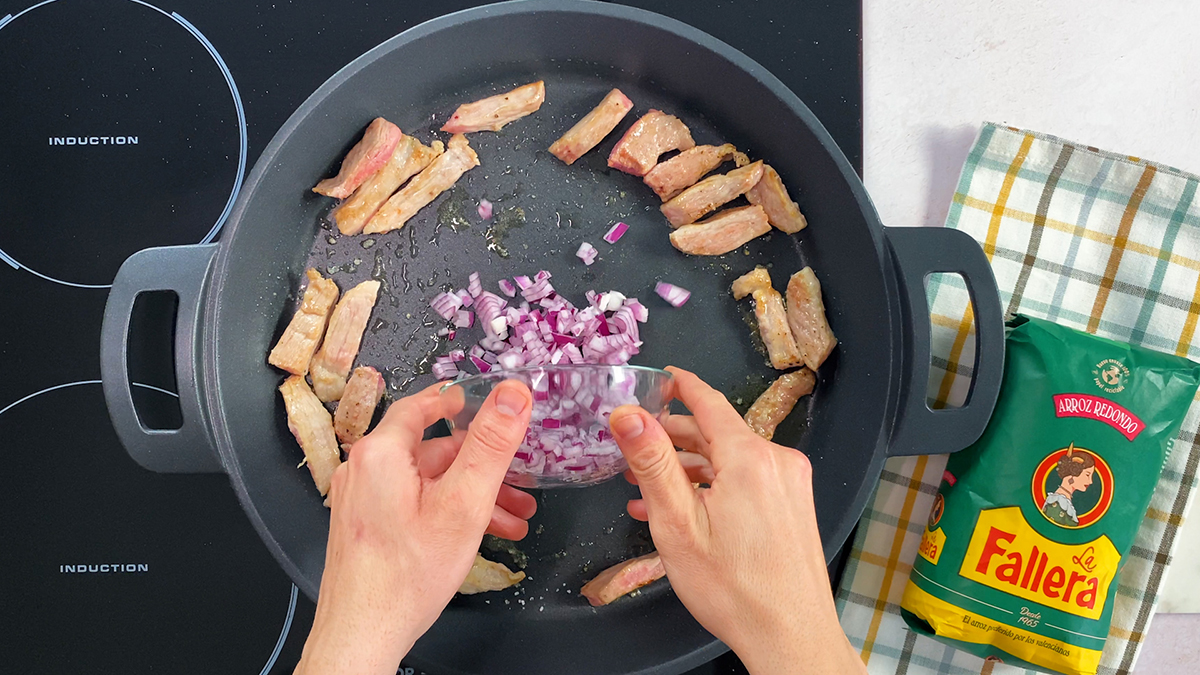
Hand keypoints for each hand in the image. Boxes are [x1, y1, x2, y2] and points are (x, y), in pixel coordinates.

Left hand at [294, 380, 534, 674]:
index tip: (478, 399)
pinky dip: (445, 512)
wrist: (362, 634)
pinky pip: (411, 504)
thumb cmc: (407, 576)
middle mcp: (363, 471)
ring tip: (512, 519)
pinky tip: (478, 535)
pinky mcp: (364, 526)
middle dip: (481, 467)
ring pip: (426, 483)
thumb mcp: (464, 504)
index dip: (454, 402)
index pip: (419, 407)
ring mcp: (361, 501)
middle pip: (431, 451)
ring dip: (470, 495)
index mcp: (380, 453)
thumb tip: (513, 395)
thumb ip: (490, 445)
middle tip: (518, 481)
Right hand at [609, 367, 864, 674]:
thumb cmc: (736, 589)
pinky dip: (715, 486)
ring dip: (690, 467)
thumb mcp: (677, 523)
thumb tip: (627, 415)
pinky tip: (685, 509)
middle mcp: (777, 461)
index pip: (708, 401)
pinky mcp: (794, 506)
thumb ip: (652, 462)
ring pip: (731, 459)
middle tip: (636, 445)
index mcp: (749, 457)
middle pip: (718, 431)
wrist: (790, 636)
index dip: (680, 386)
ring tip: (649, 487)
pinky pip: (749, 481)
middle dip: (674, 437)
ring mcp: (790, 484)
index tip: (661, 376)